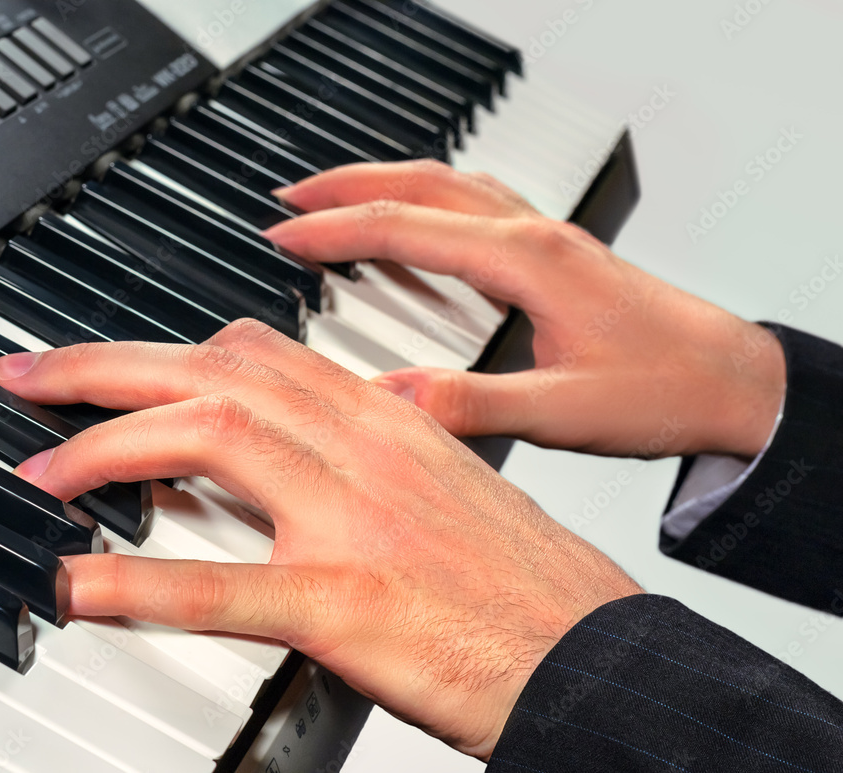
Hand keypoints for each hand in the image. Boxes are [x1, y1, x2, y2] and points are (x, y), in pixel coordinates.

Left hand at [0, 321, 640, 759]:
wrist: (591, 650)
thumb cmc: (525, 578)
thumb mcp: (444, 484)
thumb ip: (366, 454)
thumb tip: (296, 450)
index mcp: (390, 421)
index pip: (262, 353)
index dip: (176, 350)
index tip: (124, 361)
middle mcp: (367, 449)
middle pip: (217, 373)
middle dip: (109, 366)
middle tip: (36, 375)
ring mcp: (355, 521)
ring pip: (211, 439)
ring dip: (108, 447)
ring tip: (45, 466)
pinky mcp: (348, 602)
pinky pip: (223, 584)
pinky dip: (139, 580)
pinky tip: (82, 583)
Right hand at [264, 161, 785, 459]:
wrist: (735, 380)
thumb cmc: (667, 388)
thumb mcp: (563, 411)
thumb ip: (472, 404)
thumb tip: (391, 403)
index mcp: (527, 261)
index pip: (406, 228)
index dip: (334, 231)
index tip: (282, 237)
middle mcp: (534, 235)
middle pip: (421, 184)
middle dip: (346, 187)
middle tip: (289, 201)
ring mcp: (546, 238)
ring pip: (449, 184)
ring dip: (385, 184)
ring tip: (336, 200)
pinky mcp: (556, 253)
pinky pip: (477, 203)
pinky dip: (429, 200)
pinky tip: (420, 221)